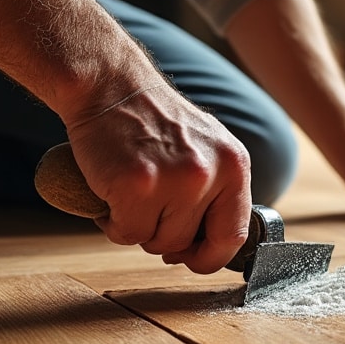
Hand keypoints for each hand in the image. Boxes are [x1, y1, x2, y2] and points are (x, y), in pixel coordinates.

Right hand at [64, 85, 251, 272]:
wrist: (110, 84)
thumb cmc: (152, 119)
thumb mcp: (206, 147)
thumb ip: (217, 192)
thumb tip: (210, 248)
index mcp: (234, 164)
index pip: (234, 234)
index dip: (210, 256)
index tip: (191, 259)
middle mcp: (210, 173)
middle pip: (187, 243)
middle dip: (162, 236)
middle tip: (146, 207)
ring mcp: (174, 180)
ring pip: (156, 241)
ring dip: (136, 227)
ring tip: (129, 194)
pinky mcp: (136, 185)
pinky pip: (125, 233)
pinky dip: (112, 223)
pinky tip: (111, 193)